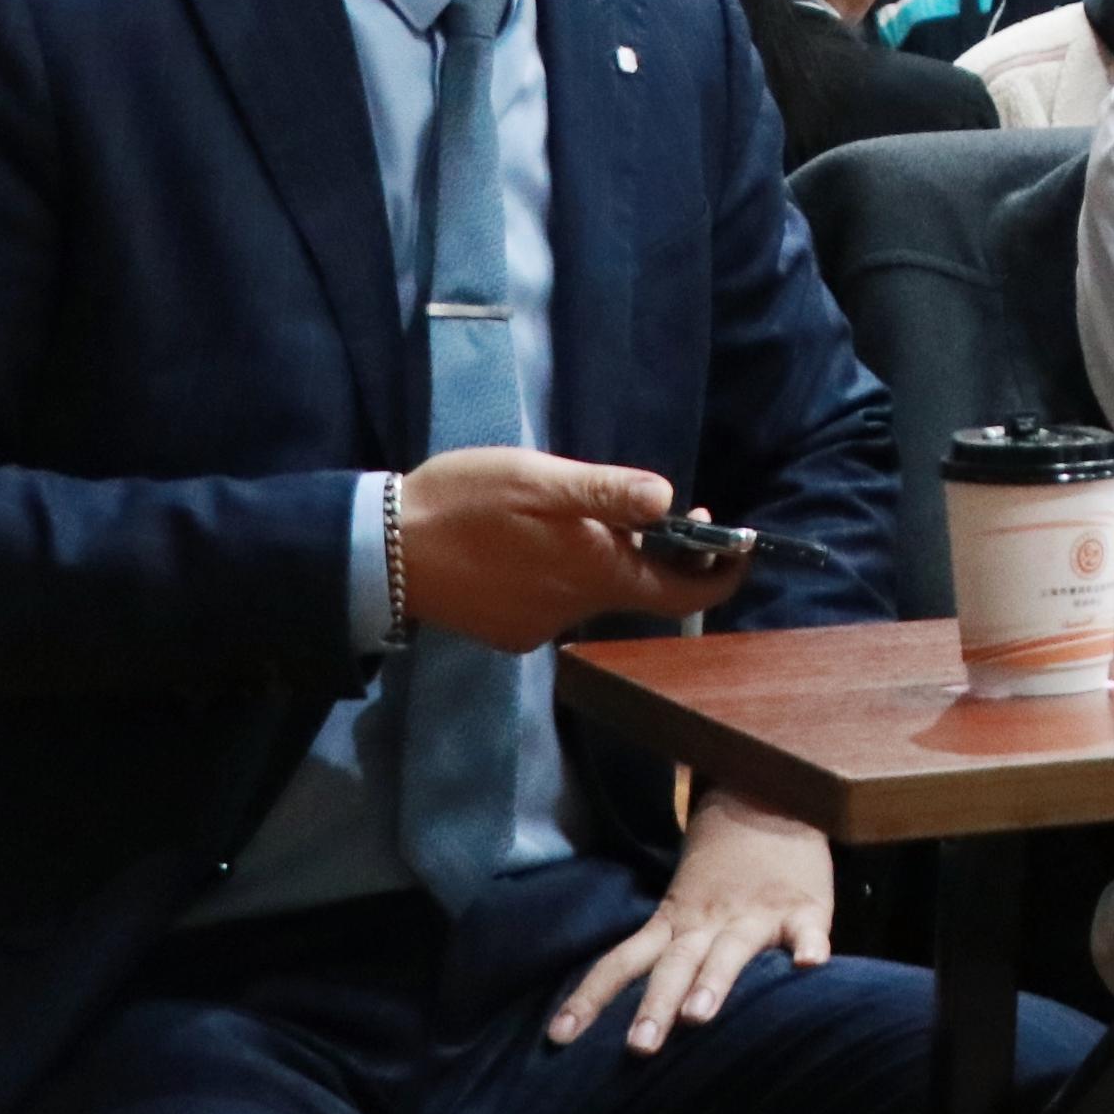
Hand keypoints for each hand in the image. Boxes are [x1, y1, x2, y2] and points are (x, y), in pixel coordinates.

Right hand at [397, 448, 693, 651]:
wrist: (381, 551)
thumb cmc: (465, 502)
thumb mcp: (540, 480)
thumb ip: (606, 493)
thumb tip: (670, 500)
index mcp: (594, 574)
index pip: (683, 595)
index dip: (718, 574)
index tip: (732, 541)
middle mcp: (575, 612)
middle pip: (639, 588)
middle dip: (657, 550)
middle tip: (649, 505)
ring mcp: (539, 627)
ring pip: (594, 591)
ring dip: (601, 556)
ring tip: (568, 512)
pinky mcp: (508, 632)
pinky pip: (555, 602)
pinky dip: (560, 574)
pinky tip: (527, 543)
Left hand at [550, 791, 832, 1053]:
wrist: (771, 797)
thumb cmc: (724, 866)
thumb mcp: (683, 901)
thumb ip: (666, 949)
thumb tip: (625, 1011)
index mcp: (674, 922)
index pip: (620, 963)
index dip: (589, 999)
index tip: (557, 1037)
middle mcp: (707, 922)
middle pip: (674, 966)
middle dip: (655, 1007)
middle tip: (638, 1048)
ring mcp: (756, 915)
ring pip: (730, 952)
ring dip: (713, 982)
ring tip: (699, 1015)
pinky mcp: (804, 909)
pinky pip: (807, 929)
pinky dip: (809, 946)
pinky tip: (810, 964)